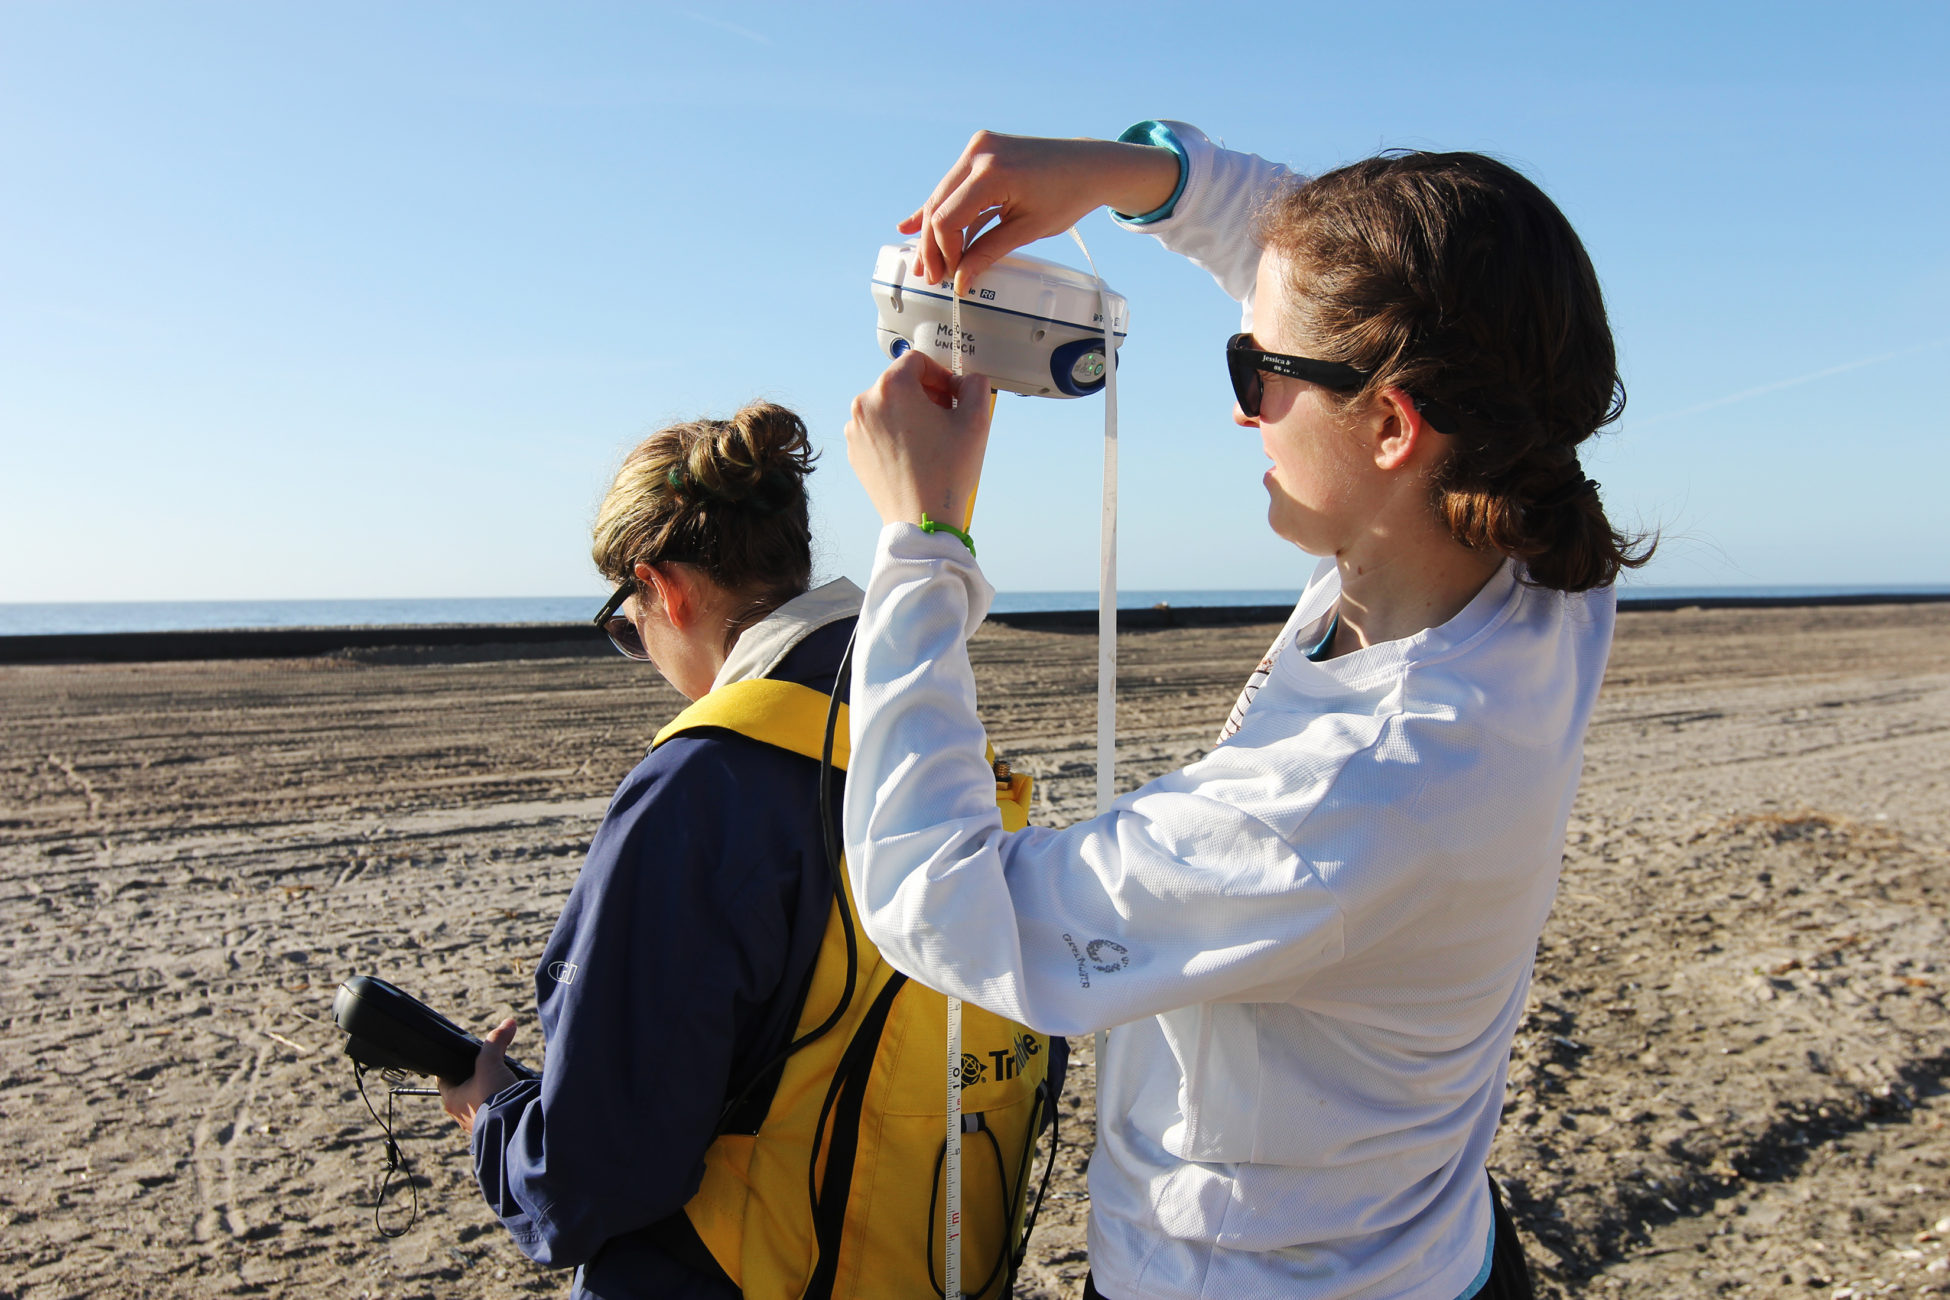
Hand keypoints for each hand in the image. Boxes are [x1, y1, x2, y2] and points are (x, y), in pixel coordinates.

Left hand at [438, 1017, 518, 1134]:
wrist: (514, 1127)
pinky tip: (509, 1098)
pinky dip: (498, 1105)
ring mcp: (477, 1125)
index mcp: (452, 1100)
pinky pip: (492, 1115)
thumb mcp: (491, 1063)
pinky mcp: (493, 1130)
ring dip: (486, 1094)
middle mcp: (461, 1115)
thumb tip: (508, 1023)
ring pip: (477, 1104)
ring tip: (500, 1082)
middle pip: (462, 1091)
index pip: (444, 1079)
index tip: (460, 1057)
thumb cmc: (494, 1097)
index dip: (451, 1065)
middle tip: (486, 1067)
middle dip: (473, 1079)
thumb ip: (496, 1041)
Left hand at [846, 351, 991, 531]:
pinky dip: (896, 433)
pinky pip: (878, 429)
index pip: (917, 361)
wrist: (922, 518)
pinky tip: (915, 454)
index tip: (953, 395)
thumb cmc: (946, 472)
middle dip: (926, 394)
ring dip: (910, 413)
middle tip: (946, 417)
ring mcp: (856, 430)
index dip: (941, 374)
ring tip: (931, 439)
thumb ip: (975, 386)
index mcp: (890, 388)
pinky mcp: (855, 451)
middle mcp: (865, 404)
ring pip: (888, 406)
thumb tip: (966, 381)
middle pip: (900, 382)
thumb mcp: (976, 420)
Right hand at [901, 130, 1179, 293]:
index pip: (947, 219)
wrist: (1089, 164)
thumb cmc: (1067, 196)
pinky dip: (942, 207)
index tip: (950, 277)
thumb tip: (961, 280)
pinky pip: (955, 185)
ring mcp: (978, 148)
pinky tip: (910, 224)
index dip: (944, 253)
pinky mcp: (981, 150)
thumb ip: (989, 252)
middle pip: (938, 206)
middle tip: (930, 277)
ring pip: (942, 196)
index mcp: (992, 173)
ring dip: (932, 230)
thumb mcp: (1027, 230)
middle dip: (931, 245)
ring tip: (924, 262)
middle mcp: (979, 153)